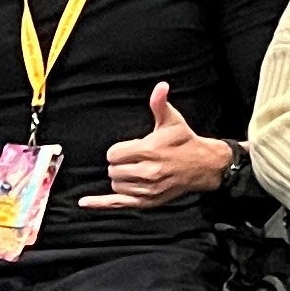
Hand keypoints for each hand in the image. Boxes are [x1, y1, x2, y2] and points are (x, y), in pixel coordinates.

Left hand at [80, 83, 229, 208]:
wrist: (204, 166)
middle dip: (120, 163)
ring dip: (120, 177)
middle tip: (135, 159)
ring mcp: (147, 189)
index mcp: (150, 151)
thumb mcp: (173, 121)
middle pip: (113, 170)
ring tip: (136, 170)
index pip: (114, 154)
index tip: (131, 148)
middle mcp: (148, 172)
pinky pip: (118, 203)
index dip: (119, 150)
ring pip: (116, 184)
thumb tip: (160, 86)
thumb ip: (160, 104)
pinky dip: (100, 203)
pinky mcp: (147, 201)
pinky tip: (85, 201)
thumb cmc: (185, 142)